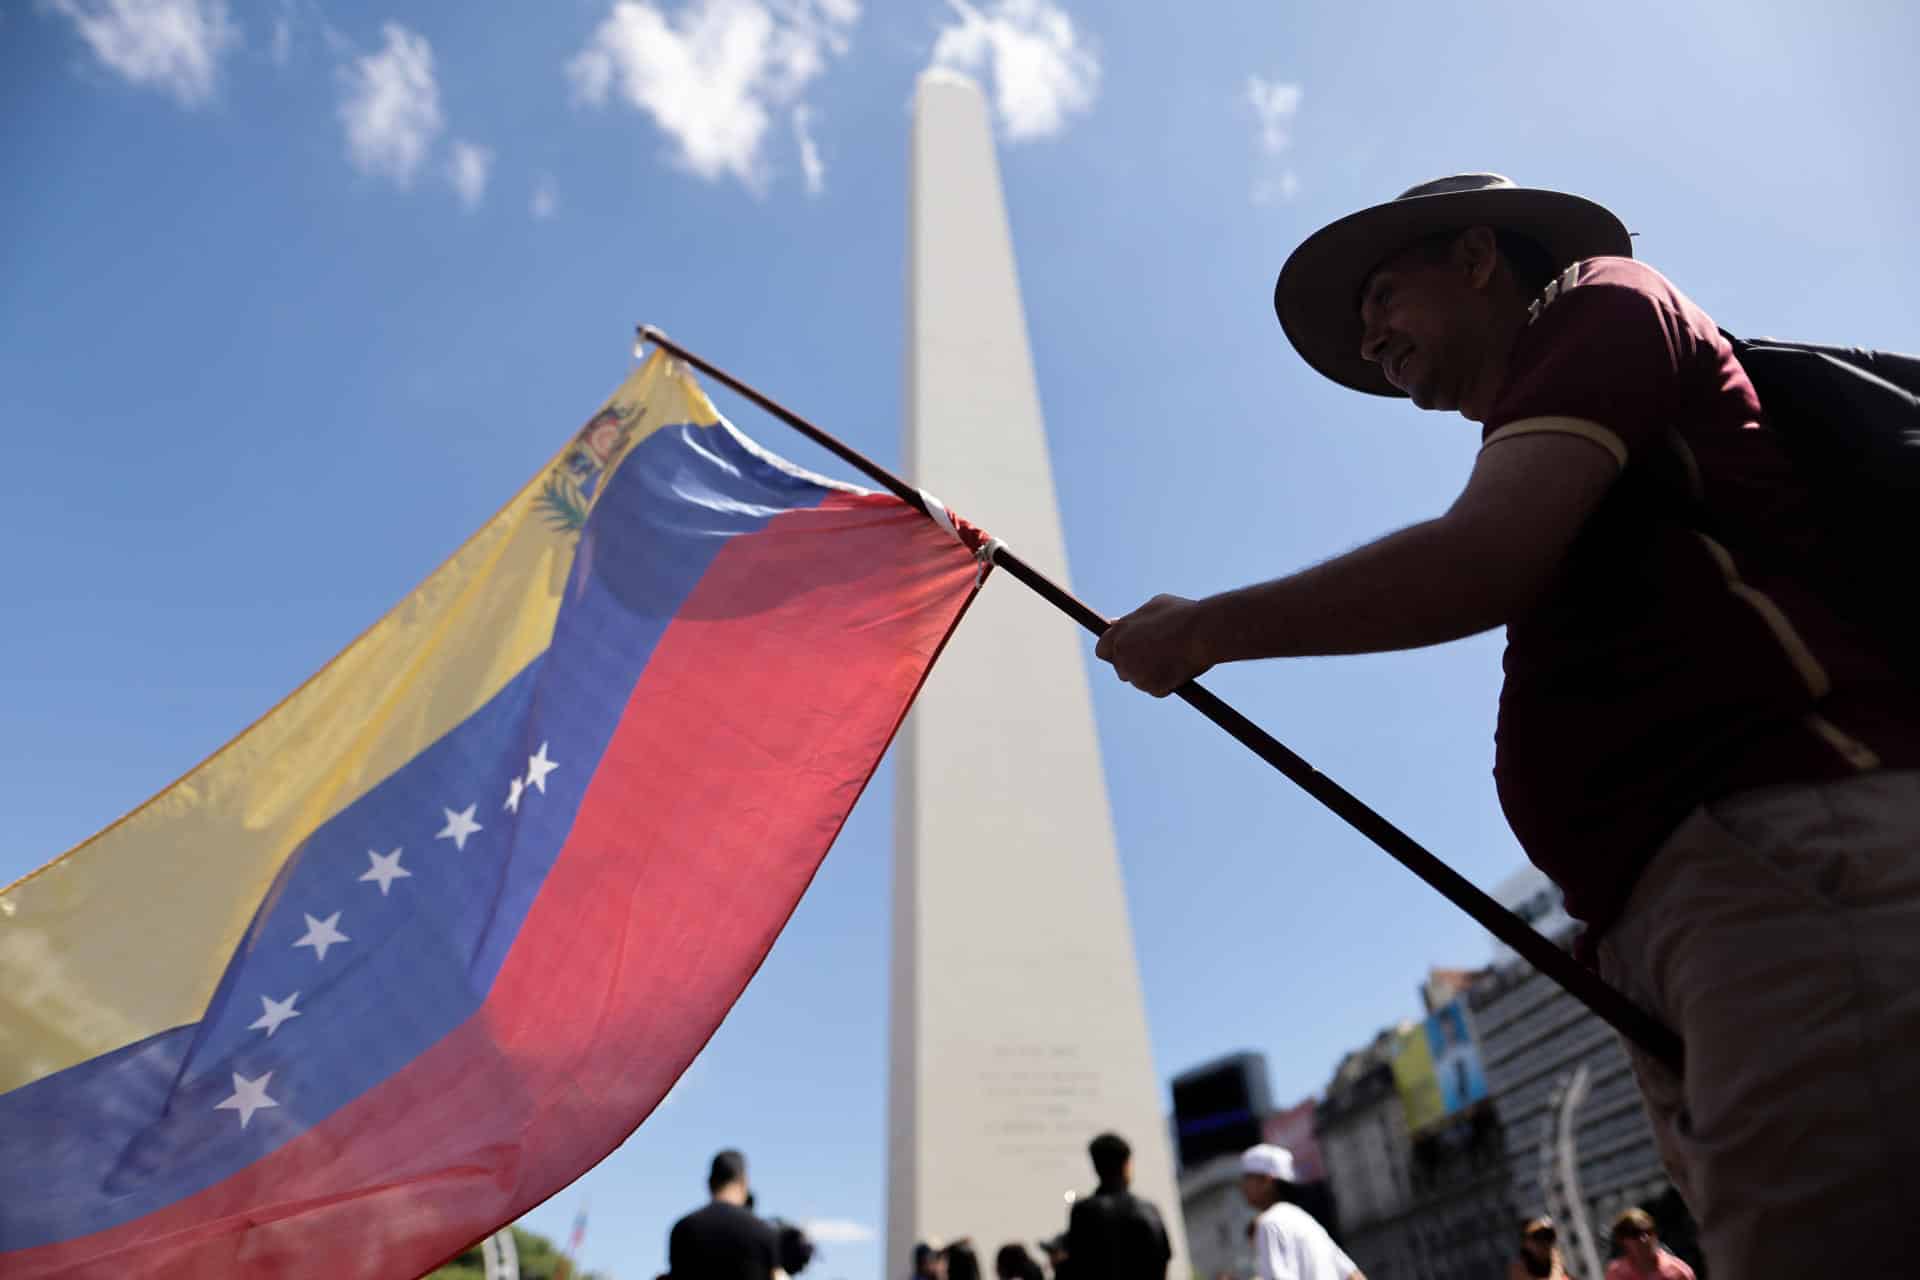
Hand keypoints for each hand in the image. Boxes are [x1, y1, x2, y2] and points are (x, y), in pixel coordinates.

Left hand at [1093, 593, 1212, 696]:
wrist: (1204, 632)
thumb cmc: (1182, 614)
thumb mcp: (1153, 606)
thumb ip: (1132, 619)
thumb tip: (1114, 623)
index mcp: (1118, 634)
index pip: (1102, 650)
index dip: (1115, 652)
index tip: (1128, 650)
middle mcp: (1122, 656)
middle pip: (1121, 669)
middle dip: (1134, 665)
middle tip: (1156, 655)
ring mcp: (1137, 674)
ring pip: (1140, 680)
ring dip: (1151, 674)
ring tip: (1174, 657)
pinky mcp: (1153, 688)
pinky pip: (1157, 690)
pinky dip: (1166, 684)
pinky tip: (1180, 668)